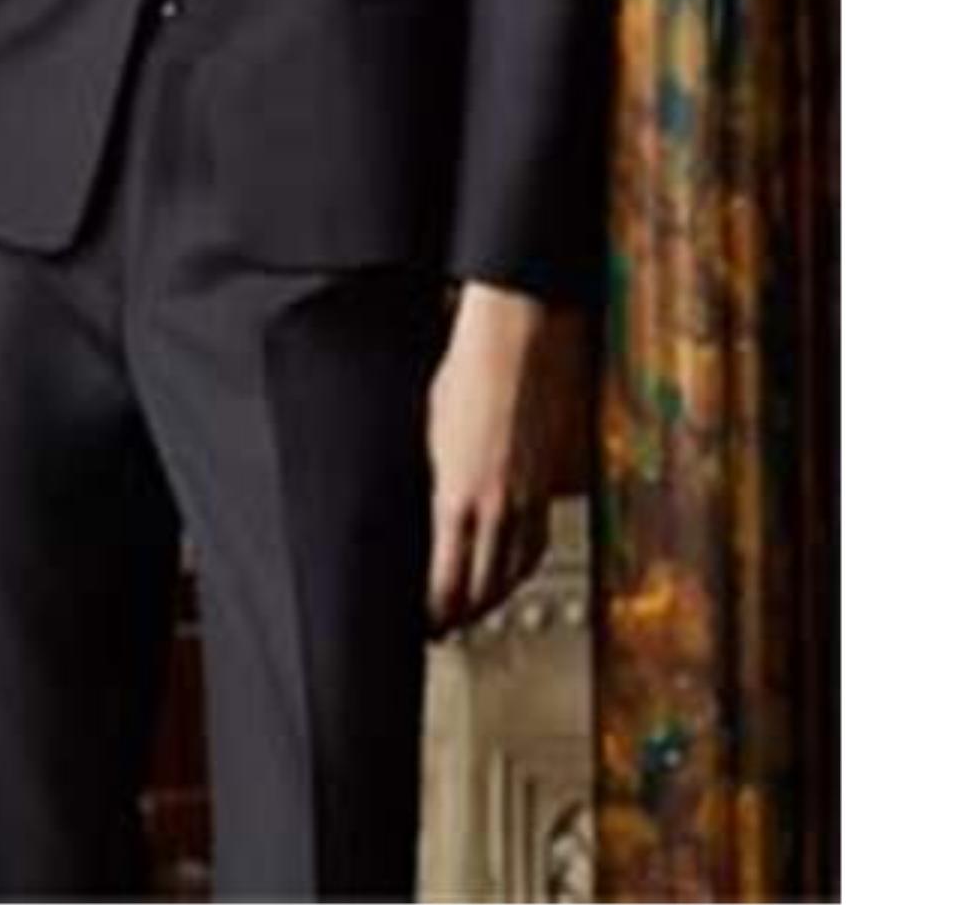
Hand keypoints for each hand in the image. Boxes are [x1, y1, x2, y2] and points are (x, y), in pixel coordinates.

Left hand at [426, 280, 553, 635]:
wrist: (515, 342)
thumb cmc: (465, 375)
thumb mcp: (427, 436)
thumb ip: (430, 486)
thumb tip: (424, 517)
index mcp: (458, 501)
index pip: (447, 584)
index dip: (434, 614)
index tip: (421, 624)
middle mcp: (498, 509)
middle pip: (484, 589)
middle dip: (462, 616)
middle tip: (444, 627)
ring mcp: (529, 498)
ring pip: (515, 572)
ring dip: (494, 597)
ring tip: (475, 608)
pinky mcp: (549, 482)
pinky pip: (538, 541)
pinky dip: (521, 565)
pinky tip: (512, 567)